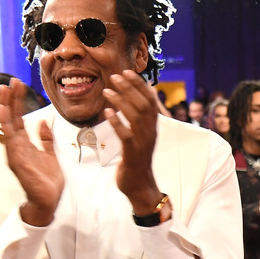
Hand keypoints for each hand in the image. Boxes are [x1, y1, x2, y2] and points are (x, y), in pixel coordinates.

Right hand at [0, 78, 63, 225]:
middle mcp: (17, 146)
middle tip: (11, 80)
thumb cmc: (47, 181)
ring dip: (5, 105)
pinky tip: (3, 109)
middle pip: (11, 117)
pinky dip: (5, 122)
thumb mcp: (50, 155)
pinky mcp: (16, 159)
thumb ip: (46, 139)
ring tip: (5, 89)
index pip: (19, 118)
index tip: (20, 85)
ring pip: (7, 124)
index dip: (19, 102)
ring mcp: (14, 152)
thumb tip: (44, 122)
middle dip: (11, 99)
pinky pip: (9, 138)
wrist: (48, 201)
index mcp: (25, 144)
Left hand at [103, 70, 161, 213]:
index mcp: (152, 127)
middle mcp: (150, 132)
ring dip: (121, 101)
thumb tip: (133, 101)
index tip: (128, 72)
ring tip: (107, 90)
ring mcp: (143, 142)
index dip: (140, 85)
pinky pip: (126, 134)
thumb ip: (138, 121)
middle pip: (143, 104)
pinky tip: (106, 112)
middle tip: (115, 76)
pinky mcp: (133, 153)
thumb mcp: (140, 137)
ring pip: (135, 116)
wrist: (140, 186)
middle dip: (130, 88)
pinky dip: (117, 122)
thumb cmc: (136, 160)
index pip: (150, 100)